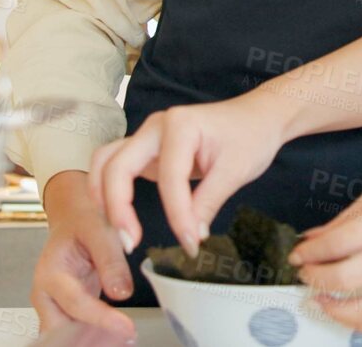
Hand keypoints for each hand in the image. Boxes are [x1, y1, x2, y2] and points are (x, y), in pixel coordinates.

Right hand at [31, 171, 135, 338]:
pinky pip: (74, 331)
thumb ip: (111, 261)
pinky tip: (115, 337)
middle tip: (124, 339)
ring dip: (91, 340)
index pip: (76, 303)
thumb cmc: (83, 223)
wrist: (73, 221)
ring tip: (122, 339)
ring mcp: (51, 306)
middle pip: (62, 328)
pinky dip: (93, 336)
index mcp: (49, 273)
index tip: (127, 328)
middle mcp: (45, 294)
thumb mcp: (100, 231)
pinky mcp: (62, 312)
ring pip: (66, 335)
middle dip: (89, 339)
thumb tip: (122, 293)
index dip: (101, 319)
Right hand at [89, 94, 287, 254]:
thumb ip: (209, 203)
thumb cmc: (251, 136)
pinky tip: (118, 216)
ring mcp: (148, 137)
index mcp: (180, 124)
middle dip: (118, 206)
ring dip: (104, 197)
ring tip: (119, 231)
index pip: (170, 177)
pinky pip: (116, 167)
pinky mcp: (147, 150)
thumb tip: (190, 238)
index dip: (177, 214)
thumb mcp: (236, 170)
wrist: (258, 117)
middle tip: (131, 243)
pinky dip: (109, 191)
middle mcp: (155, 127)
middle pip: (117, 165)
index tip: (190, 244)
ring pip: (106, 163)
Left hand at [293, 148, 361, 335]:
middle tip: (307, 275)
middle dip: (316, 280)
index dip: (310, 254)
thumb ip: (352, 213)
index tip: (299, 254)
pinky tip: (356, 316)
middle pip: (348, 279)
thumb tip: (315, 238)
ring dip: (338, 311)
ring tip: (325, 301)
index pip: (338, 244)